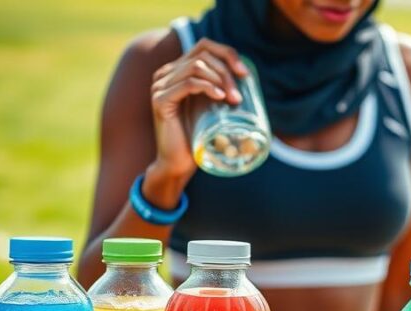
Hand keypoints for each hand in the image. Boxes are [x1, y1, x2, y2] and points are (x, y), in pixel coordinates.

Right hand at [149, 38, 249, 181]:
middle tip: (239, 95)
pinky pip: (187, 83)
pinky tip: (219, 97)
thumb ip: (222, 90)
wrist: (178, 163)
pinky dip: (207, 87)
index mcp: (178, 70)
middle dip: (226, 70)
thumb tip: (251, 79)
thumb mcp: (213, 108)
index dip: (227, 53)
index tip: (245, 73)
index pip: (204, 46)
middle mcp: (166, 73)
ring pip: (196, 66)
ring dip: (220, 80)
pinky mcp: (160, 100)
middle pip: (202, 54)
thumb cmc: (199, 137)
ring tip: (233, 100)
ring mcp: (160, 85)